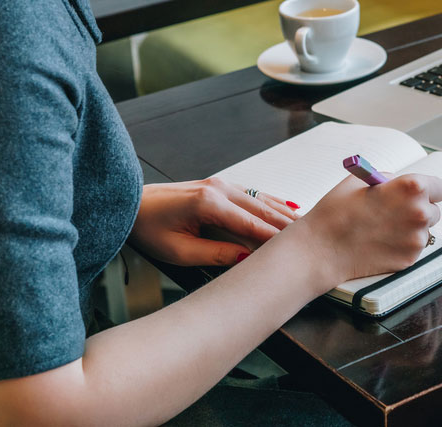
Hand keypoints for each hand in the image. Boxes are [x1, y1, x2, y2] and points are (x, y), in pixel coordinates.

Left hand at [129, 179, 300, 265]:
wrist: (129, 205)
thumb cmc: (148, 227)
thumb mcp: (178, 251)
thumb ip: (215, 254)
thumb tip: (246, 257)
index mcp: (209, 203)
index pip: (252, 224)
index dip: (275, 239)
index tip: (295, 250)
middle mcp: (219, 189)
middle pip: (263, 210)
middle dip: (288, 225)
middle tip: (311, 239)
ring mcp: (221, 184)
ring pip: (261, 200)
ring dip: (284, 214)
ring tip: (306, 227)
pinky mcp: (219, 186)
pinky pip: (252, 195)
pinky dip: (271, 203)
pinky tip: (287, 208)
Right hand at [288, 172, 441, 288]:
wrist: (323, 248)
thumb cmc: (337, 211)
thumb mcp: (362, 181)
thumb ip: (389, 180)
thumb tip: (402, 186)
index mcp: (412, 188)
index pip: (440, 187)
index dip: (429, 190)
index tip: (420, 194)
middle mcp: (420, 213)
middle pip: (434, 210)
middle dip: (418, 210)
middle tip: (397, 212)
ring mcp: (417, 239)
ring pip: (423, 231)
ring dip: (410, 229)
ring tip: (383, 228)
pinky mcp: (410, 259)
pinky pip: (413, 248)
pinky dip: (402, 245)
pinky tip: (380, 242)